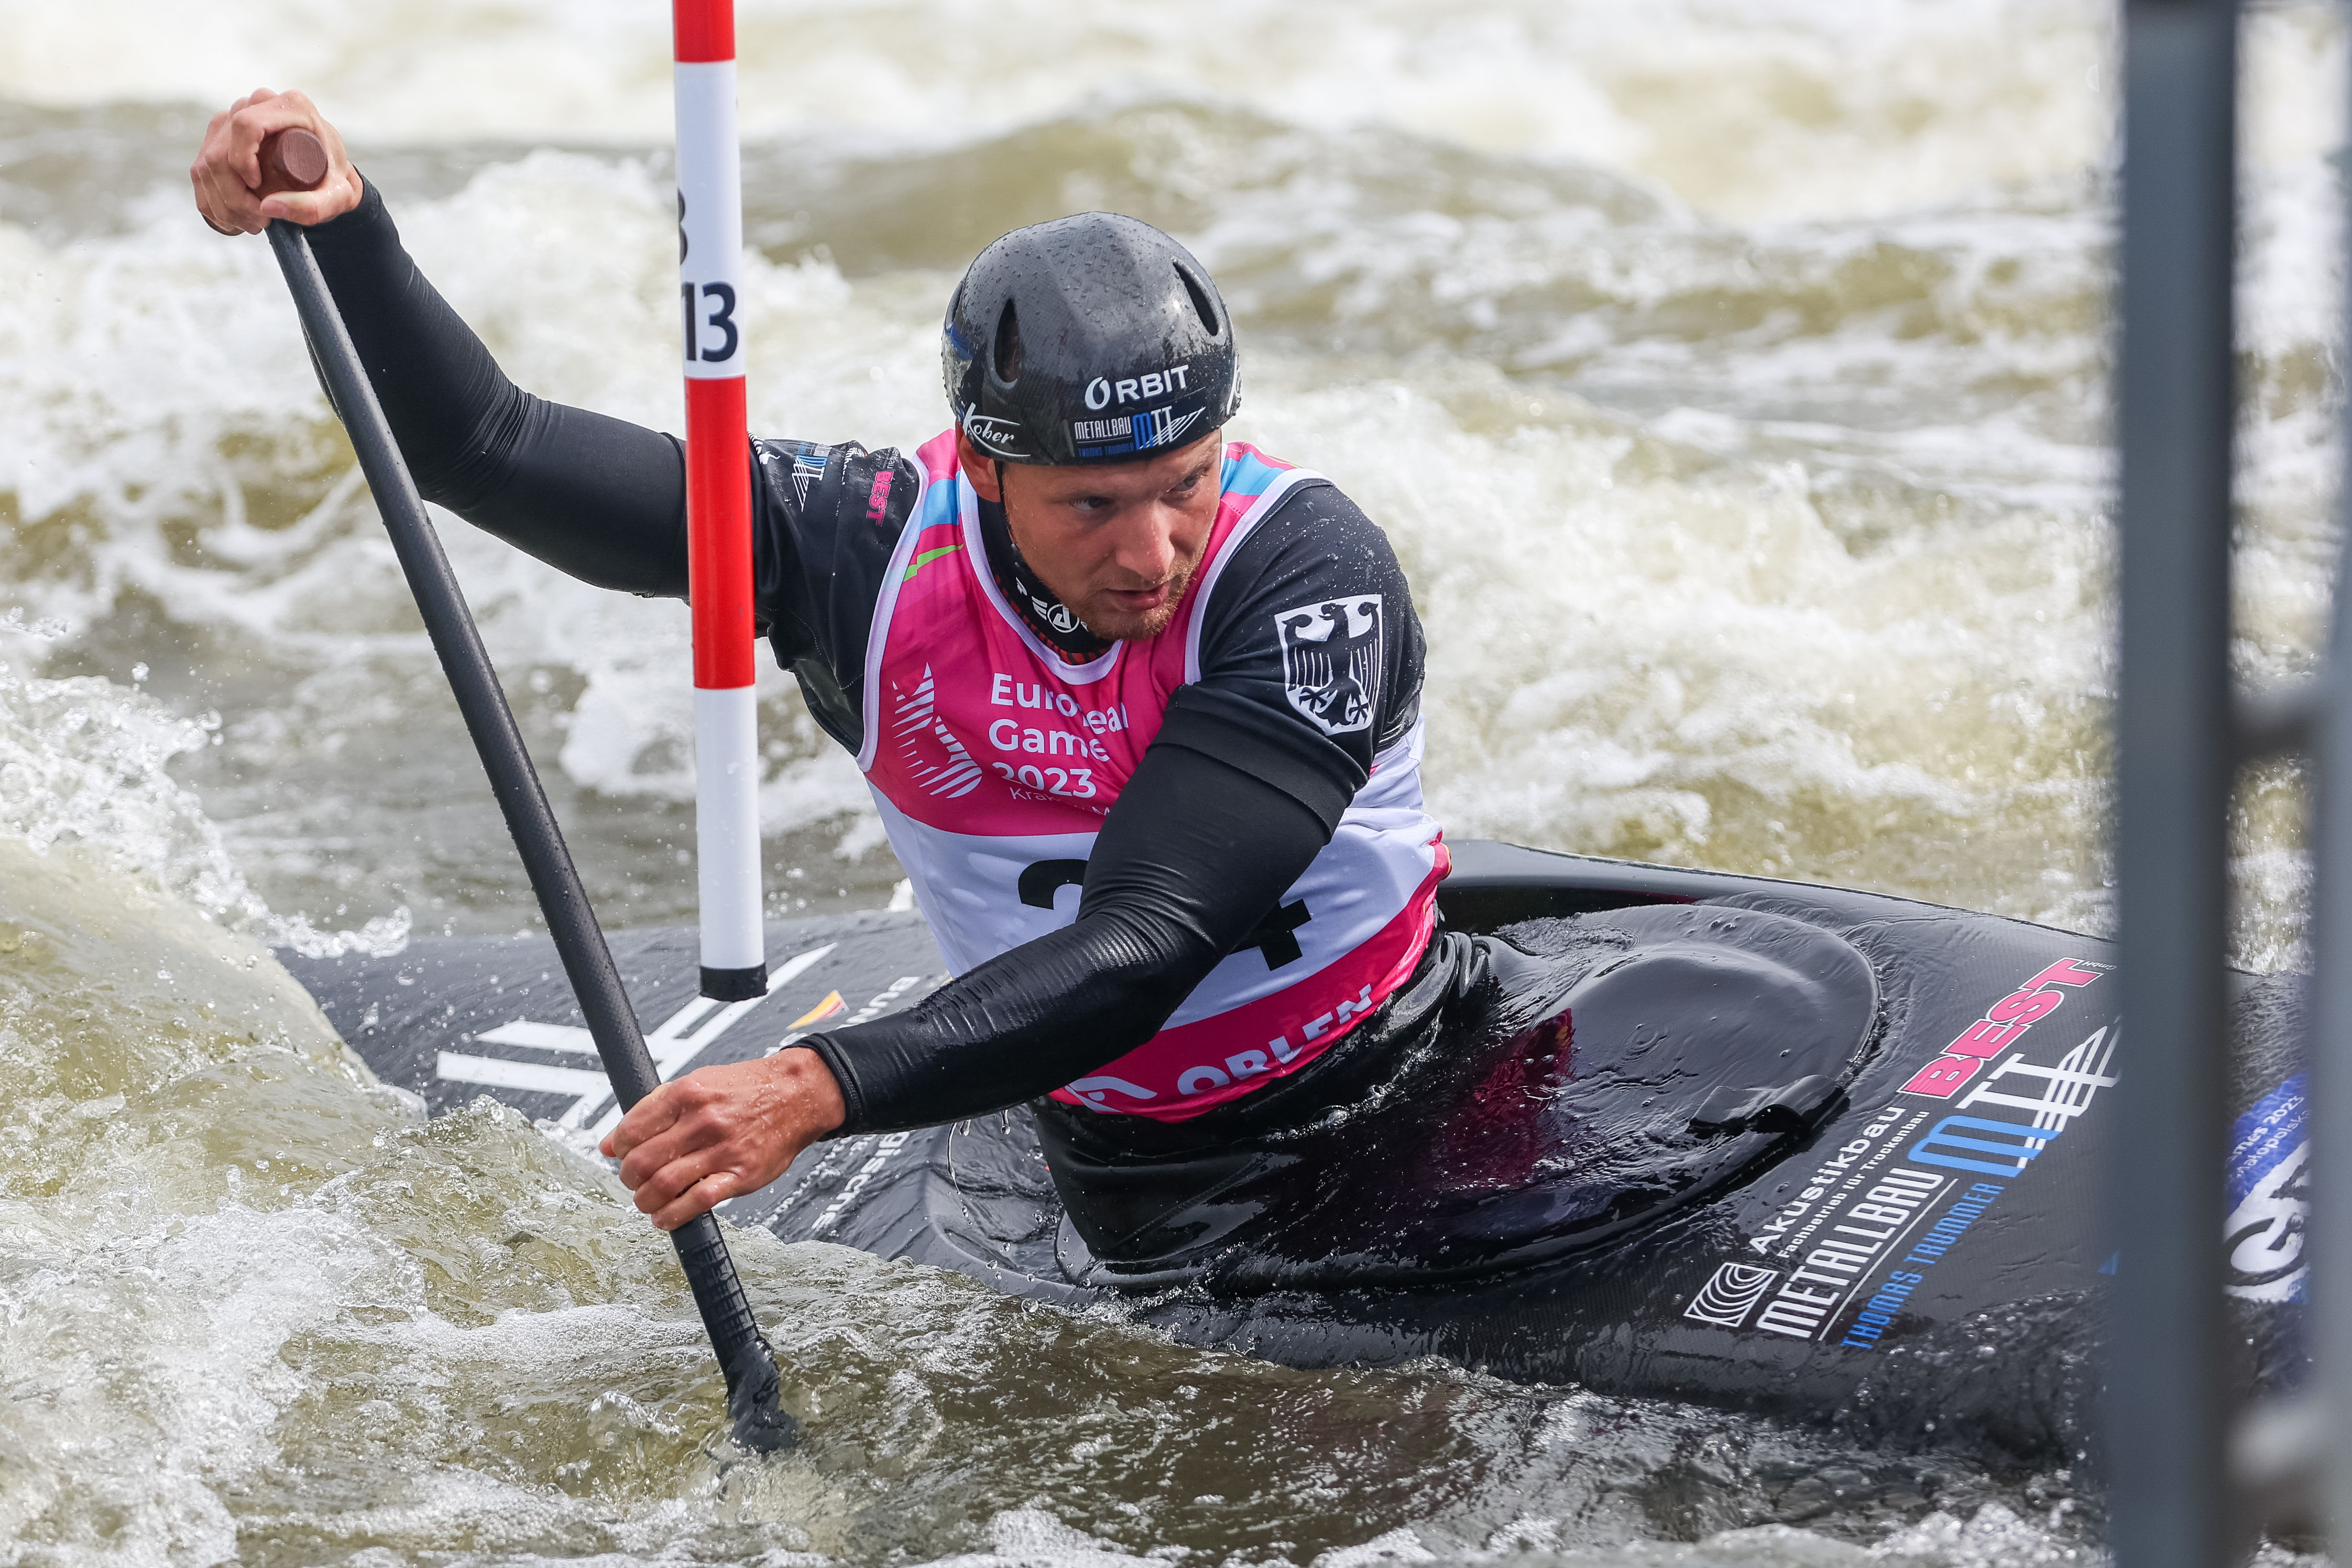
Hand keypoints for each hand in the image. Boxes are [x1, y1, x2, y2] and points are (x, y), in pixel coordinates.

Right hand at [190, 88, 363, 234]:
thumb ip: (314, 207)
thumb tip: (266, 208)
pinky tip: (232, 219)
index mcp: (289, 106)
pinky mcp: (217, 137)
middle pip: (220, 152)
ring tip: (252, 224)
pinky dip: (211, 202)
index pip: (246, 125)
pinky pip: (200, 170)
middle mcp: (256, 105)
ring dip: (222, 205)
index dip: (243, 160)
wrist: (325, 175)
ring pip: (206, 165)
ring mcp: (232, 118)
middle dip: (233, 197)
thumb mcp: (339, 197)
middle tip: (260, 222)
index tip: (259, 190)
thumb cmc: (333, 180)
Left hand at [601, 1048, 847, 1229]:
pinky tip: (666, 1217)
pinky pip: (697, 1202)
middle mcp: (703, 1121)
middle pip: (643, 1161)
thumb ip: (653, 1109)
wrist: (797, 1095)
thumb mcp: (697, 1083)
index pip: (633, 1129)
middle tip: (633, 1180)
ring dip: (645, 1200)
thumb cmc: (746, 1090)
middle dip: (629, 1178)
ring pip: (664, 1185)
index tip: (622, 1156)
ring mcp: (723, 1150)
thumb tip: (611, 1143)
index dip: (620, 1149)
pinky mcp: (741, 1175)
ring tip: (647, 1200)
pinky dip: (673, 1216)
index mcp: (688, 1093)